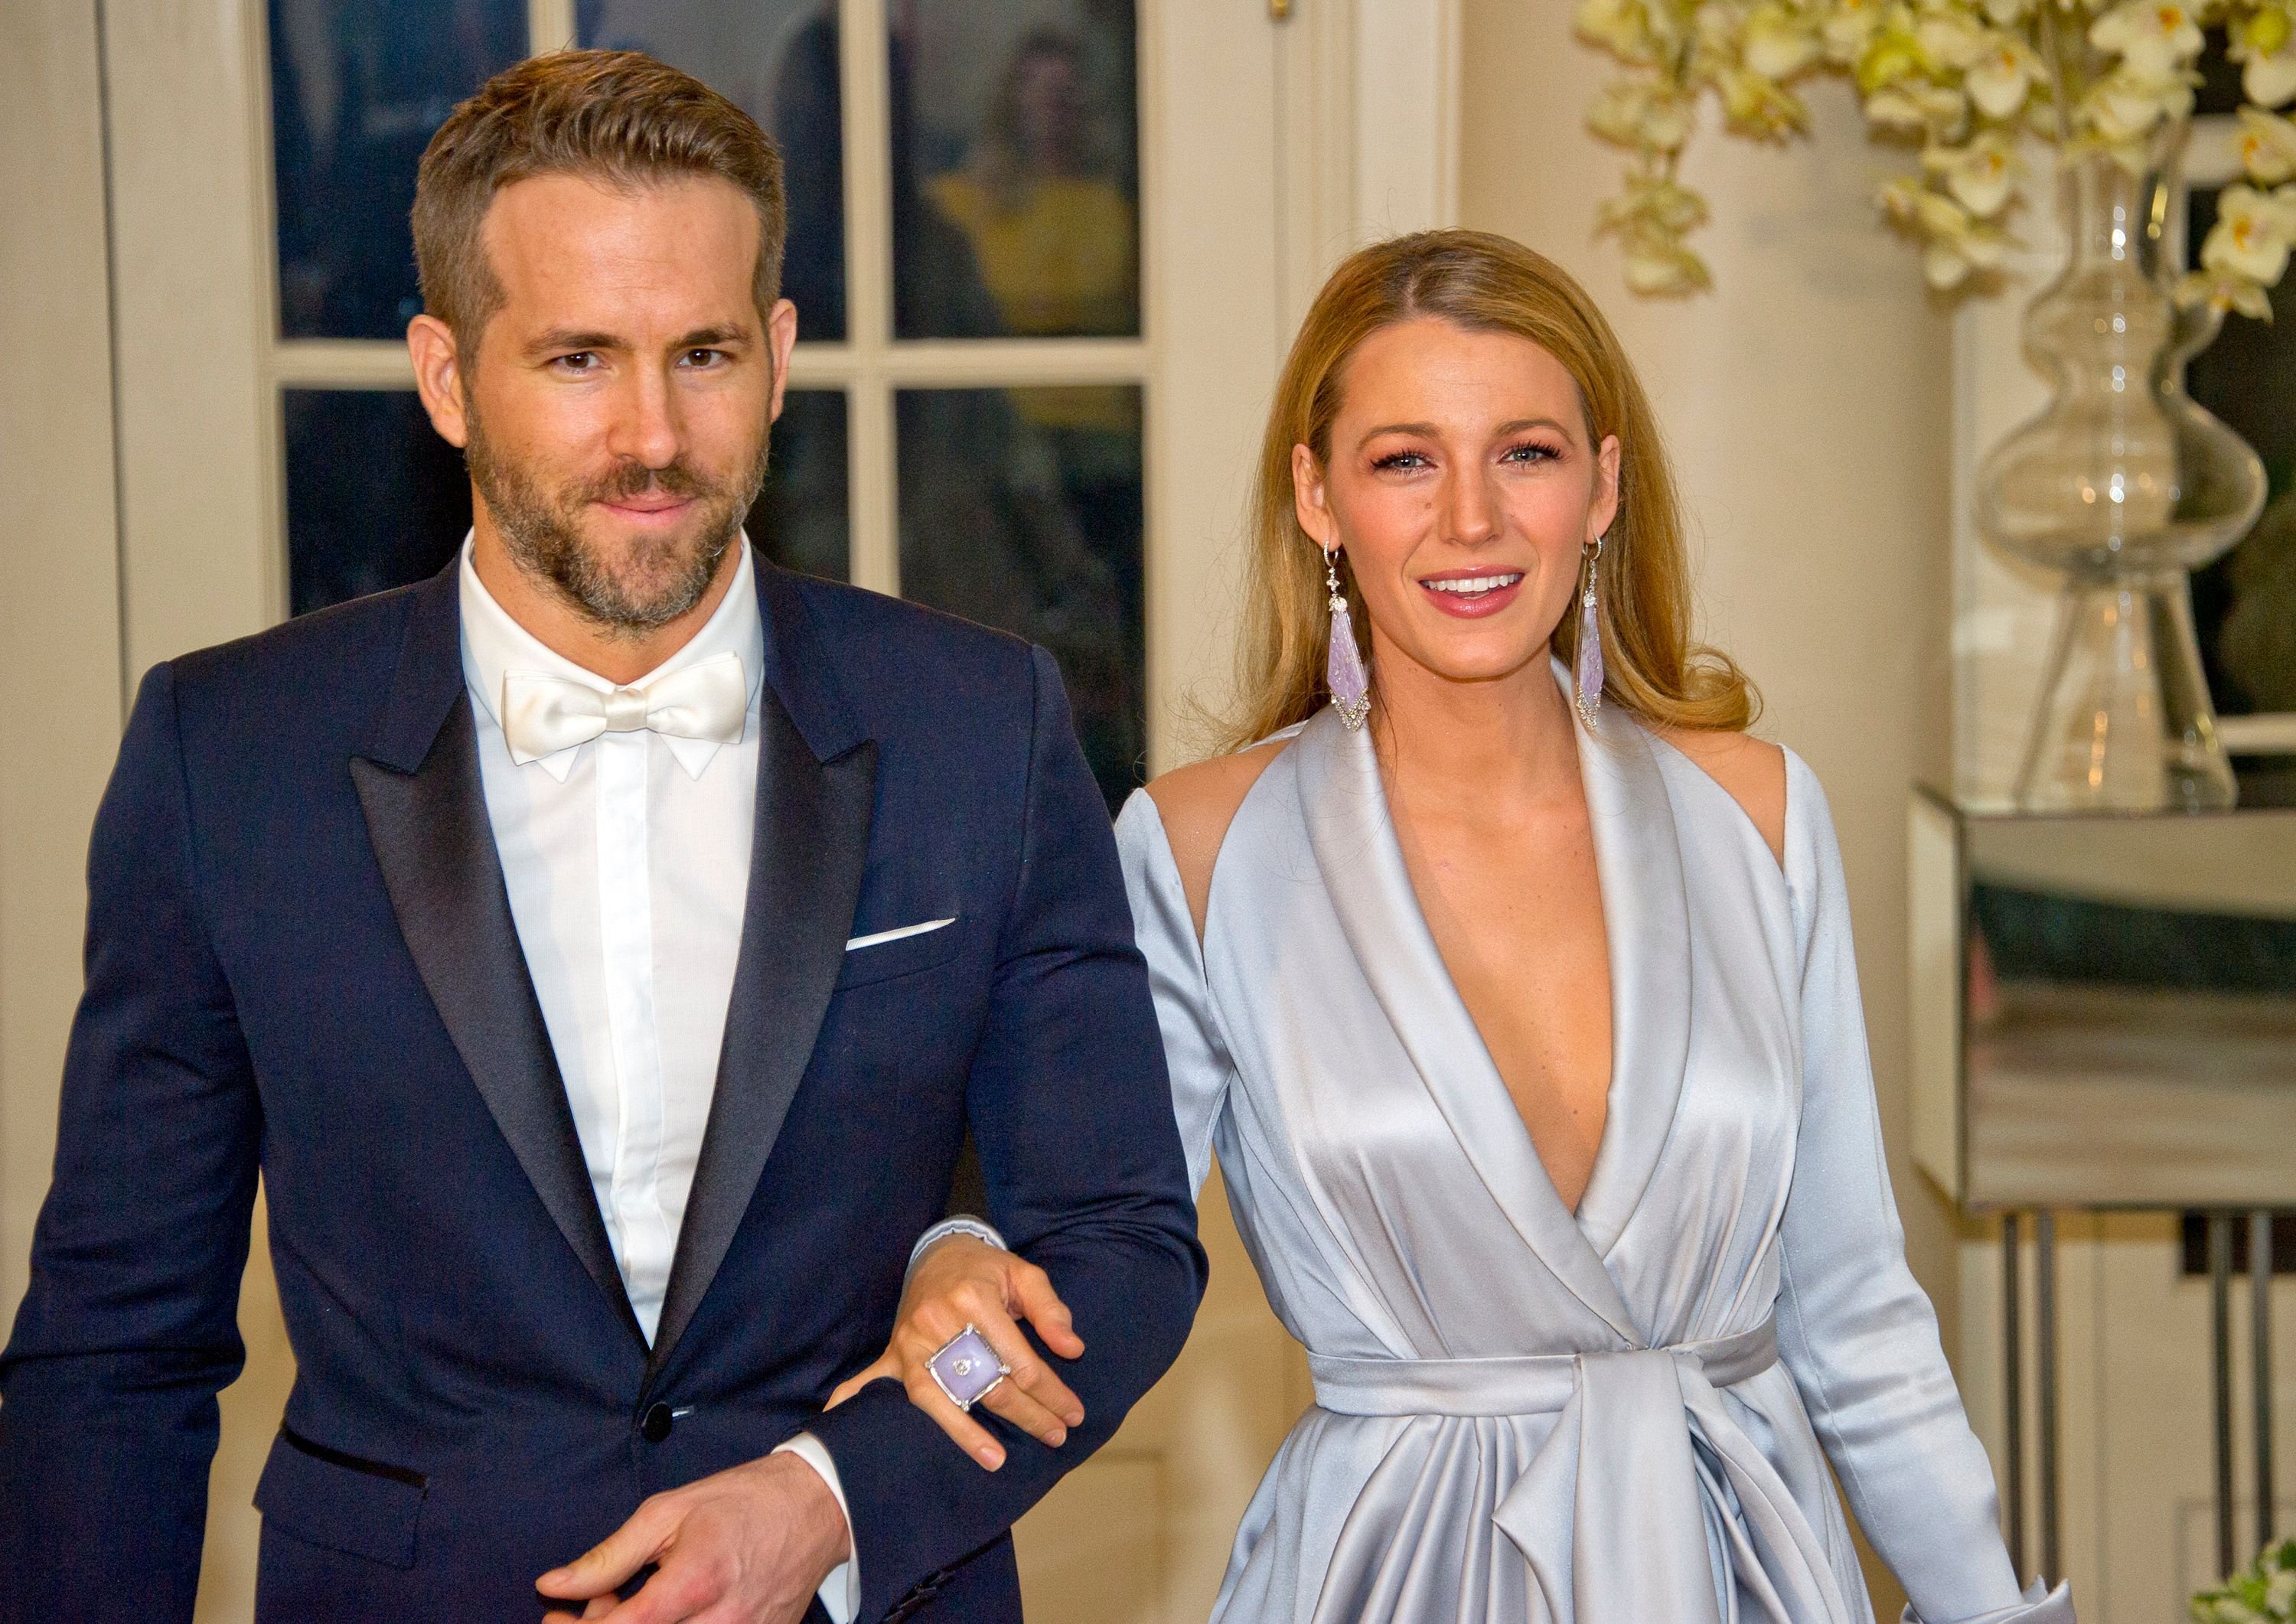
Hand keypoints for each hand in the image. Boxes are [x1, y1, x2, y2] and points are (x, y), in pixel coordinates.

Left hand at [536, 1451, 849, 1623]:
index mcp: (695, 1582)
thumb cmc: (741, 1501)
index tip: (556, 1614)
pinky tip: (666, 1613)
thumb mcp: (667, 1512)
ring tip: (633, 1605)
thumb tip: (553, 1585)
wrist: (815, 1507)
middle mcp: (721, 1622)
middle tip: (594, 1602)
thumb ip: (609, 1556)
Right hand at [826, 1236, 1084, 1471]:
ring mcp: (909, 1341)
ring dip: (968, 1433)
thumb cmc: (986, 1269)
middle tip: (1056, 1435)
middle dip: (1027, 1414)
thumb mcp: (1025, 1275)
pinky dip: (854, 1403)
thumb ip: (1050, 1311)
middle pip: (986, 1383)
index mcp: (974, 1299)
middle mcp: (937, 1321)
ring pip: (939, 1397)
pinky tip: (839, 1426)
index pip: (1018, 1360)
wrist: (939, 1253)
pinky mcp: (893, 1352)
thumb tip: (1072, 1348)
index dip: (1050, 1390)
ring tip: (996, 1460)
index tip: (1072, 1412)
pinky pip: (870, 1381)